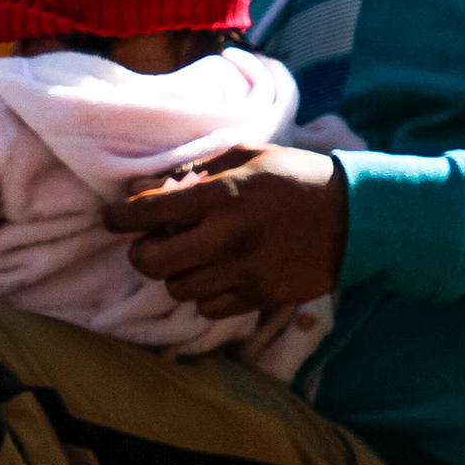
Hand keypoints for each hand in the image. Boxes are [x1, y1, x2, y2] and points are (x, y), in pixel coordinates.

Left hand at [102, 144, 346, 318]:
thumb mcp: (246, 156)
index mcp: (220, 198)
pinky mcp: (258, 297)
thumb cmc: (294, 178)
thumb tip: (147, 187)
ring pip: (176, 288)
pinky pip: (208, 308)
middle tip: (150, 240)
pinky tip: (215, 274)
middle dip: (140, 251)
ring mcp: (242, 273)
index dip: (118, 216)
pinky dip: (204, 294)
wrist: (353, 217)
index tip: (111, 217)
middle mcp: (225, 239)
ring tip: (189, 255)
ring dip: (174, 272)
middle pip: (151, 262)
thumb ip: (195, 171)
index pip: (147, 212)